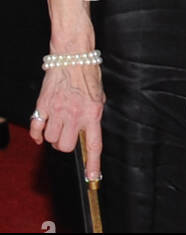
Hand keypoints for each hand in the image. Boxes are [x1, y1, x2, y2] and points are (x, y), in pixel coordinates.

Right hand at [29, 63, 104, 180]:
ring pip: (50, 139)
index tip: (93, 179)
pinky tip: (41, 132)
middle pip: (65, 146)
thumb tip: (88, 129)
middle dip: (66, 143)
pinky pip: (37, 129)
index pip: (94, 144)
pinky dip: (37, 134)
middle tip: (69, 133)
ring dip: (53, 136)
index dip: (93, 164)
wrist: (72, 55)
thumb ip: (93, 113)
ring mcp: (58, 110)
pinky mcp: (43, 105)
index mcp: (93, 112)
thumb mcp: (99, 95)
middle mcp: (75, 114)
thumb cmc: (88, 73)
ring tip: (59, 124)